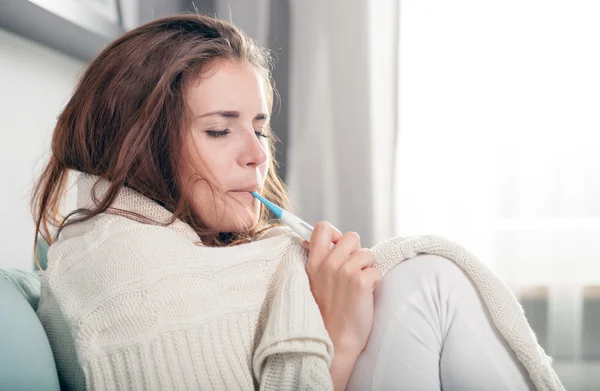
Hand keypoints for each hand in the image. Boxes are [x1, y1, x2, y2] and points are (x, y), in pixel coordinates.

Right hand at [303, 221, 380, 358]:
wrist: (336, 339)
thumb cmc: (328, 312)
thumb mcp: (315, 282)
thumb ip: (321, 260)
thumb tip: (330, 239)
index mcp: (313, 262)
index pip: (322, 227)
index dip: (334, 233)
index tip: (337, 246)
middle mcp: (327, 263)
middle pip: (351, 236)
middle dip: (356, 251)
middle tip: (351, 271)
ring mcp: (344, 271)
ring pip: (367, 253)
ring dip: (366, 267)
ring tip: (356, 286)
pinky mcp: (361, 282)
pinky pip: (376, 270)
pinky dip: (374, 282)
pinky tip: (363, 295)